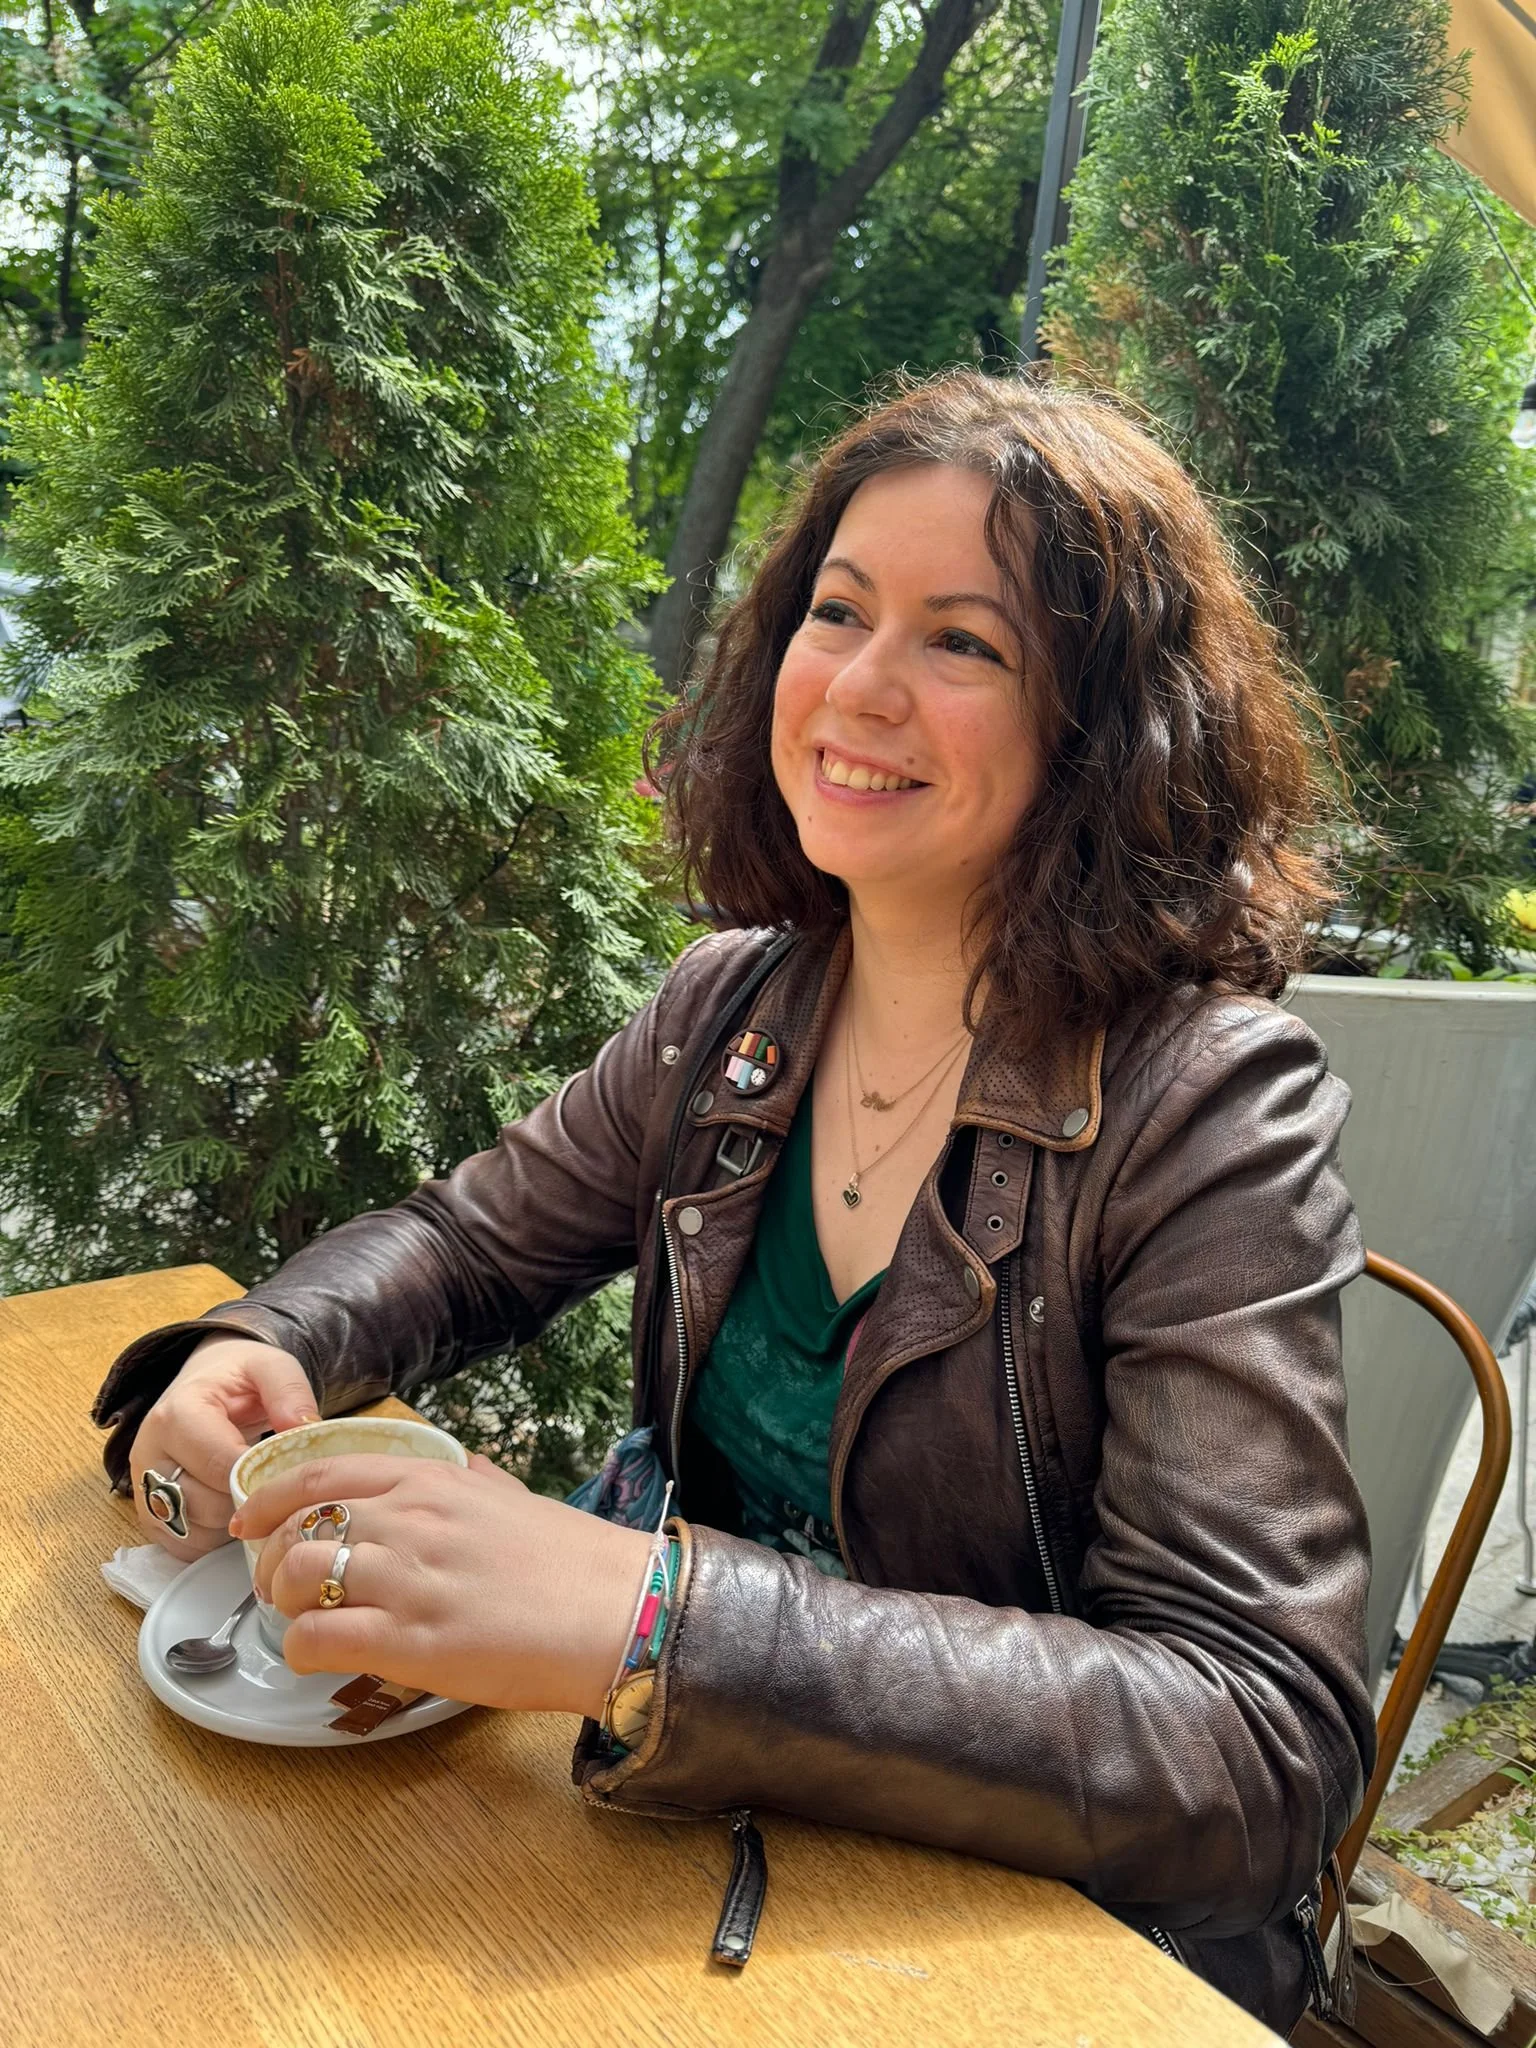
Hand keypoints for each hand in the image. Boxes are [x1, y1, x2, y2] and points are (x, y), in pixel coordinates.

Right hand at [129, 1334, 319, 1555]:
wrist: (204, 1384)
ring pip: (194, 1531)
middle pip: (206, 1505)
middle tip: (271, 1480)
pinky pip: (184, 1546)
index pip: (220, 1466)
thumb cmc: (237, 1379)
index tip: (288, 1472)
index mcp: (175, 1415)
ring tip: (251, 1489)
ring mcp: (143, 1489)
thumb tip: (304, 1427)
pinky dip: (214, 1538)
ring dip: (232, 1522)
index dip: (261, 1476)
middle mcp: (149, 1454)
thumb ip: (290, 1391)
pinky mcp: (148, 1516)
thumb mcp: (269, 1367)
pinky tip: (232, 1508)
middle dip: (247, 1499)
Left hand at [231, 1452, 653, 1717]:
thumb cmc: (574, 1562)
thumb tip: (467, 1470)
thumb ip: (478, 1482)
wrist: (618, 1611)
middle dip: (269, 1557)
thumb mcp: (516, 1498)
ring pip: (296, 1574)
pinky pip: (317, 1636)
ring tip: (299, 1620)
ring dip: (281, 1601)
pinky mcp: (411, 1643)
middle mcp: (410, 1518)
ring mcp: (408, 1579)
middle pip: (296, 1523)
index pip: (321, 1470)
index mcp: (432, 1480)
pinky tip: (320, 1657)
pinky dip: (302, 1648)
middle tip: (277, 1586)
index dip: (269, 1496)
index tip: (248, 1519)